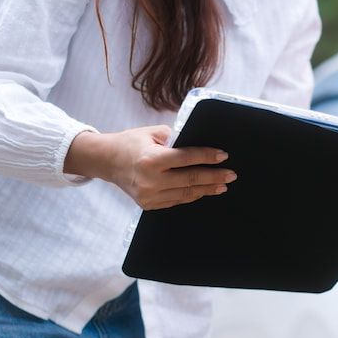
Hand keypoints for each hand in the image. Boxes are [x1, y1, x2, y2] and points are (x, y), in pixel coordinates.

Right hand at [65, 126, 236, 209]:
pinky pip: (176, 200)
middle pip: (191, 179)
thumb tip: (198, 145)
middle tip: (231, 175)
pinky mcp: (149, 204)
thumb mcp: (151, 133)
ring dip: (206, 189)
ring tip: (222, 185)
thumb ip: (175, 138)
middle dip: (214, 177)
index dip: (207, 157)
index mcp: (151, 159)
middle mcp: (150, 180)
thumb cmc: (130, 143)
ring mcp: (149, 195)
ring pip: (186, 193)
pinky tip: (203, 190)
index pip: (186, 158)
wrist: (106, 161)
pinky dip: (191, 195)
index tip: (223, 156)